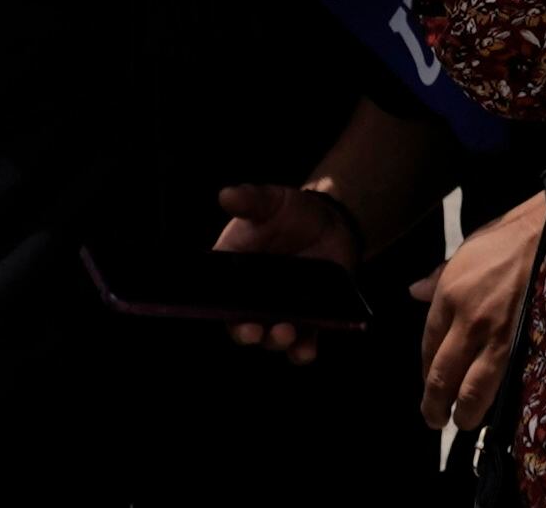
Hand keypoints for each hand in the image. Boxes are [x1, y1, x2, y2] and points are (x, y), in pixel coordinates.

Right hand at [209, 181, 363, 366]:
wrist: (330, 222)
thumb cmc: (290, 212)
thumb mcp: (271, 201)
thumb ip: (251, 200)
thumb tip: (226, 194)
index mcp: (234, 270)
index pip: (217, 293)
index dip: (215, 306)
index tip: (221, 311)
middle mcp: (252, 298)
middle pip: (240, 323)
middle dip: (245, 332)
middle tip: (253, 331)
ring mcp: (280, 310)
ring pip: (271, 337)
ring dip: (275, 341)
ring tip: (285, 332)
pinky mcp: (308, 318)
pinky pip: (302, 342)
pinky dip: (302, 350)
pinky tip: (306, 349)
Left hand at [424, 195, 545, 429]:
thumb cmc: (509, 237)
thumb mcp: (465, 251)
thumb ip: (438, 278)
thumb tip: (414, 292)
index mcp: (449, 295)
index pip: (428, 346)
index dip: (427, 371)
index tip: (430, 383)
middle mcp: (468, 321)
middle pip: (442, 375)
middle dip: (435, 404)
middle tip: (434, 418)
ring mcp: (498, 336)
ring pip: (472, 389)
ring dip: (464, 411)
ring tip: (462, 420)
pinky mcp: (525, 344)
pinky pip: (505, 382)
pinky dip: (496, 399)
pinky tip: (494, 407)